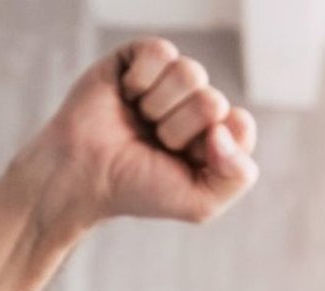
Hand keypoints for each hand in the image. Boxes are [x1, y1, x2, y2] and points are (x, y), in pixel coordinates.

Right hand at [9, 37, 258, 233]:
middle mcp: (197, 105)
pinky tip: (127, 95)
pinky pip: (161, 52)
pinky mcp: (139, 58)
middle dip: (180, 131)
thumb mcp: (200, 203)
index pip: (241, 124)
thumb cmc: (140, 189)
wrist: (84, 175)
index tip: (185, 161)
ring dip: (160, 107)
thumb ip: (238, 177)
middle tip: (155, 143)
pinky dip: (141, 80)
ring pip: (191, 73)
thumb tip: (226, 128)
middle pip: (213, 100)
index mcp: (218, 136)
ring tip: (141, 120)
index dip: (212, 146)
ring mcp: (169, 80)